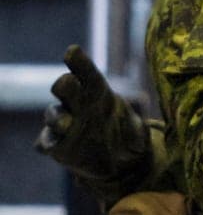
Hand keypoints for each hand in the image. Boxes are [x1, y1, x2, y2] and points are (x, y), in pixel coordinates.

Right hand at [34, 45, 151, 192]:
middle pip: (67, 89)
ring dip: (56, 117)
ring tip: (63, 122)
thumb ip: (139, 127)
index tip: (72, 51)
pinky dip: (46, 141)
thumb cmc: (128, 136)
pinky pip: (46, 141)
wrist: (118, 162)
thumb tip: (145, 127)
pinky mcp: (56, 144)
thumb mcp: (139, 131)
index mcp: (97, 92)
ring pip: (54, 114)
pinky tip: (49, 146)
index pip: (86, 73)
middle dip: (65, 85)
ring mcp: (64, 123)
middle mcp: (77, 104)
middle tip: (65, 82)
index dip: (79, 62)